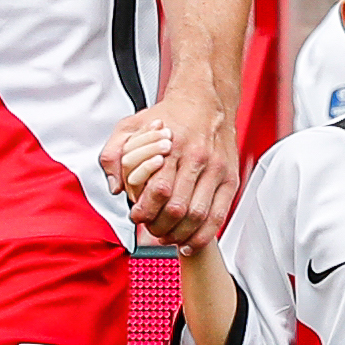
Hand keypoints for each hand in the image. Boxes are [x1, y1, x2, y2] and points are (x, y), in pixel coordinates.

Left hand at [102, 86, 240, 245]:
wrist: (203, 102)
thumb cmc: (169, 117)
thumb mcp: (131, 126)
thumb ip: (114, 154)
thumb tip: (115, 188)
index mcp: (172, 146)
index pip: (159, 189)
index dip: (145, 211)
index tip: (136, 217)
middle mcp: (197, 158)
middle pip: (178, 207)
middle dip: (160, 226)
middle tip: (150, 230)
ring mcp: (216, 170)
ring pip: (199, 215)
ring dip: (180, 234)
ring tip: (166, 237)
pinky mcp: (230, 179)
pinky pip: (218, 215)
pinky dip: (203, 235)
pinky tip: (189, 242)